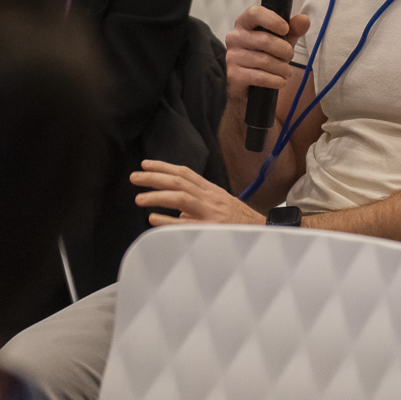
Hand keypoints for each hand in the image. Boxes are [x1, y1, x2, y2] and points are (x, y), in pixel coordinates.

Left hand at [131, 160, 265, 226]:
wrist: (266, 234)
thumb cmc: (241, 223)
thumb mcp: (221, 207)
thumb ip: (198, 206)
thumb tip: (177, 213)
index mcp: (212, 191)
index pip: (185, 173)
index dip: (163, 167)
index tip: (146, 164)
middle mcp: (210, 198)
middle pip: (179, 181)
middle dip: (154, 178)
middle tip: (134, 178)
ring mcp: (211, 214)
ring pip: (181, 197)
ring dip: (157, 196)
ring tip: (139, 199)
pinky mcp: (211, 230)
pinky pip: (186, 224)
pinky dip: (168, 221)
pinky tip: (153, 219)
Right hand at [225, 5, 309, 102]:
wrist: (246, 84)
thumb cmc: (263, 56)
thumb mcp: (279, 41)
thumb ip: (292, 30)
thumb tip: (304, 20)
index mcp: (244, 24)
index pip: (255, 13)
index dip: (273, 20)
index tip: (285, 30)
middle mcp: (234, 37)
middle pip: (265, 40)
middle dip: (285, 51)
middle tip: (289, 57)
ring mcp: (232, 56)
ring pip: (265, 61)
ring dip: (282, 69)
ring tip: (285, 72)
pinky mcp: (233, 75)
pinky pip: (261, 77)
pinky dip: (276, 81)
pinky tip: (279, 81)